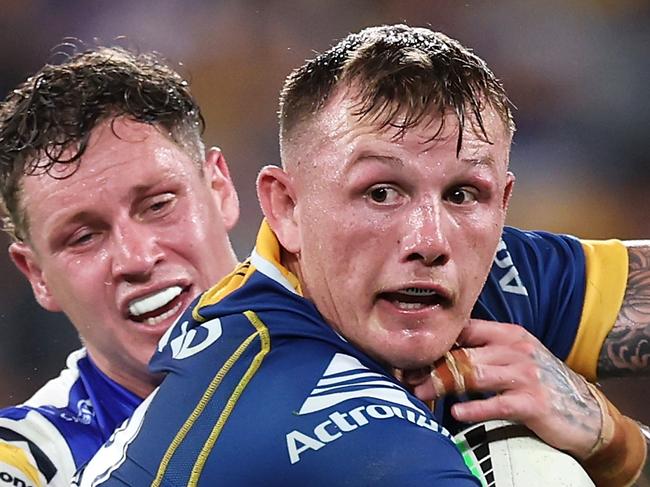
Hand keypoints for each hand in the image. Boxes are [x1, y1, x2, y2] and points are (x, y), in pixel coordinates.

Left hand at [402, 319, 600, 457]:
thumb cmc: (541, 382)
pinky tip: (456, 413)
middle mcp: (516, 350)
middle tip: (407, 376)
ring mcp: (526, 375)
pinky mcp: (533, 403)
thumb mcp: (516, 357)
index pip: (465, 329)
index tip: (412, 352)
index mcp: (509, 334)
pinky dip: (475, 408)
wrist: (586, 412)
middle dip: (432, 366)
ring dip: (444, 386)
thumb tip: (441, 352)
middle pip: (464, 353)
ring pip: (475, 375)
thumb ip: (484, 351)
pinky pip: (497, 404)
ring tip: (420, 394)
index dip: (437, 340)